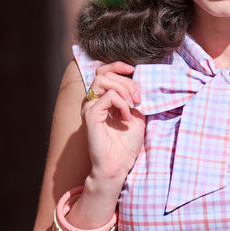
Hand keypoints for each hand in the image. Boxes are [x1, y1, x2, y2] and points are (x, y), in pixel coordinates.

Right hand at [82, 62, 145, 180]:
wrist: (119, 164)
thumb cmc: (126, 144)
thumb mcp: (136, 115)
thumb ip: (134, 98)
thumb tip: (139, 81)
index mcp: (102, 100)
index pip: (104, 72)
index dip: (118, 66)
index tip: (134, 70)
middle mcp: (93, 101)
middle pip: (104, 73)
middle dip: (126, 81)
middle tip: (138, 98)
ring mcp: (90, 107)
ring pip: (103, 80)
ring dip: (123, 88)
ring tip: (134, 104)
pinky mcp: (91, 115)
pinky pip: (109, 97)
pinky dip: (122, 104)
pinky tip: (127, 118)